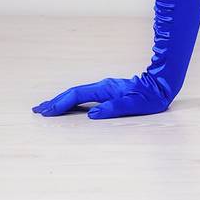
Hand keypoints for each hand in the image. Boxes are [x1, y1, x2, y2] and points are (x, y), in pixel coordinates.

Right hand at [32, 71, 172, 119]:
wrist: (162, 85)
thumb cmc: (150, 97)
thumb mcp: (134, 105)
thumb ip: (113, 109)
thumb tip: (92, 115)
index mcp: (105, 89)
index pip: (77, 96)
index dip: (61, 103)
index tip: (46, 111)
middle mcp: (102, 86)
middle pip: (73, 93)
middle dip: (55, 101)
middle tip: (37, 110)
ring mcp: (104, 88)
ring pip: (77, 94)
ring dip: (61, 101)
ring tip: (46, 108)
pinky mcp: (108, 91)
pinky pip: (84, 96)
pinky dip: (72, 101)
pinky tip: (67, 107)